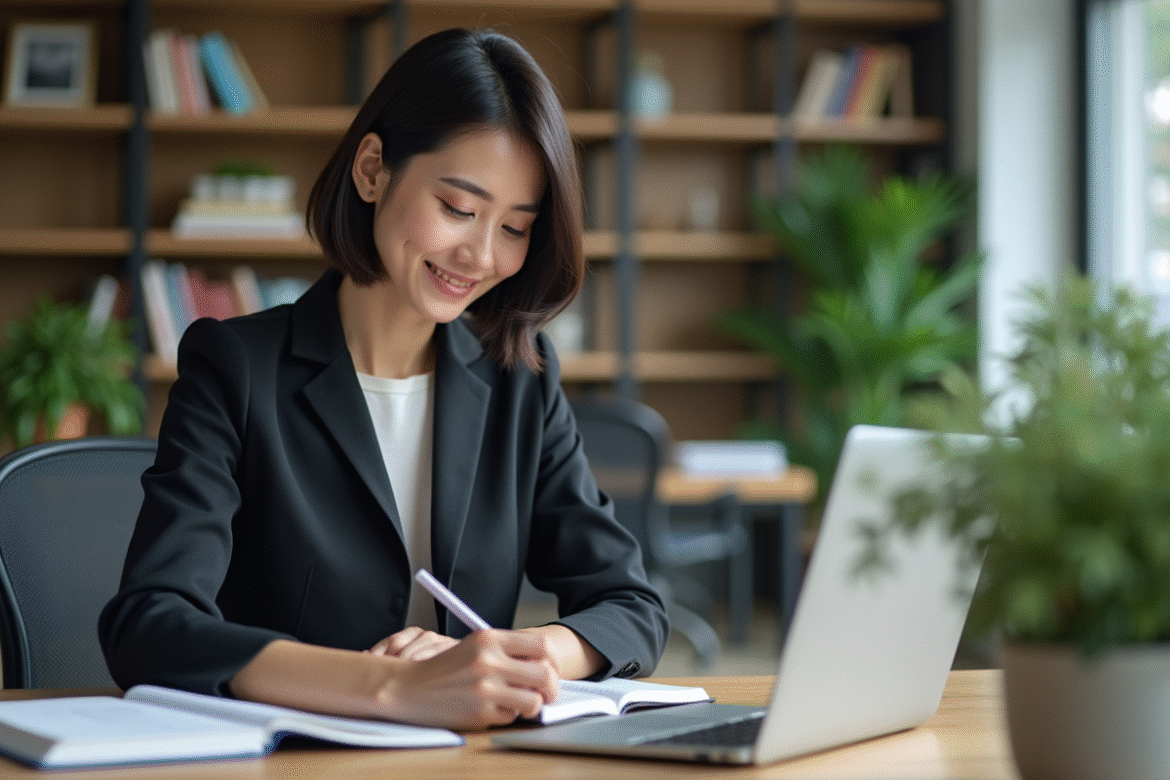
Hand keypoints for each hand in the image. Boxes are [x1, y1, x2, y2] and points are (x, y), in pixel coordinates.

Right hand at [379, 629, 559, 728]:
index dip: (552, 659)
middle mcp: (489, 661)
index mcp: (489, 638)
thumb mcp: (474, 646)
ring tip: (523, 704)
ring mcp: (485, 689)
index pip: (541, 645)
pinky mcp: (479, 713)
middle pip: (545, 675)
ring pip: (534, 701)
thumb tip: (543, 662)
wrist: (408, 687)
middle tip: (548, 693)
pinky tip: (493, 709)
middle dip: (553, 688)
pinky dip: (507, 715)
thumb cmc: (443, 668)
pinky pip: (510, 717)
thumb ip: (506, 649)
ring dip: (533, 705)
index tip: (550, 668)